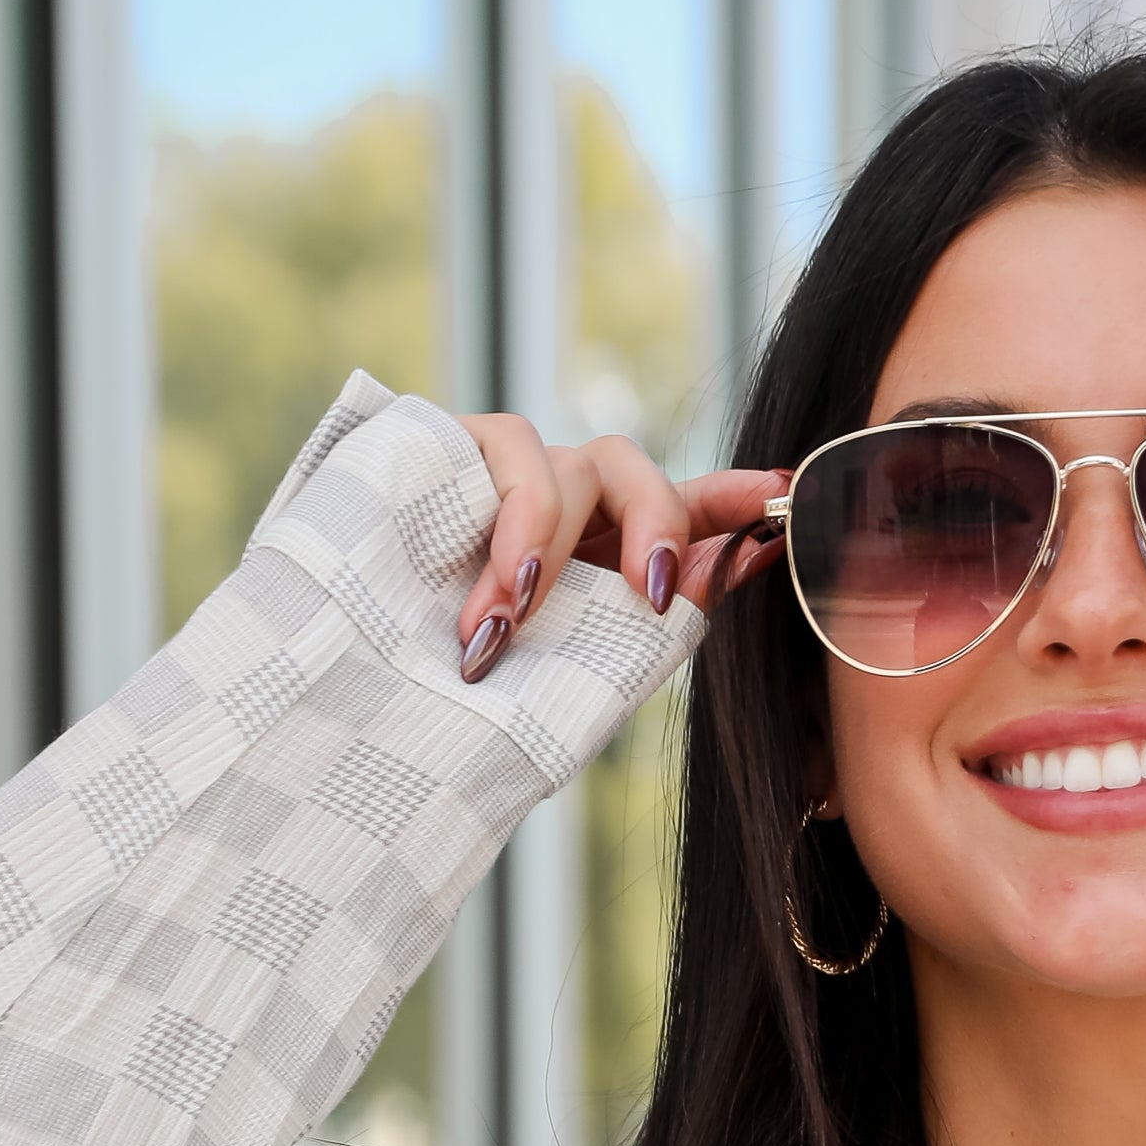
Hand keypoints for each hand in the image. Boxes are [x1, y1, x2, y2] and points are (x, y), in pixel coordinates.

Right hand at [451, 419, 790, 673]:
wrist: (363, 698)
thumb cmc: (473, 697)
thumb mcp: (574, 671)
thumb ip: (656, 620)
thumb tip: (758, 556)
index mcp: (601, 549)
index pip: (684, 505)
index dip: (736, 495)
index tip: (782, 496)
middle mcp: (560, 501)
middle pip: (629, 467)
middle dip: (654, 523)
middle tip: (654, 595)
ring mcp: (501, 474)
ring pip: (563, 465)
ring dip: (545, 548)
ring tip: (509, 624)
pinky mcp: (446, 448)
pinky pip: (501, 447)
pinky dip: (508, 522)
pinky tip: (493, 591)